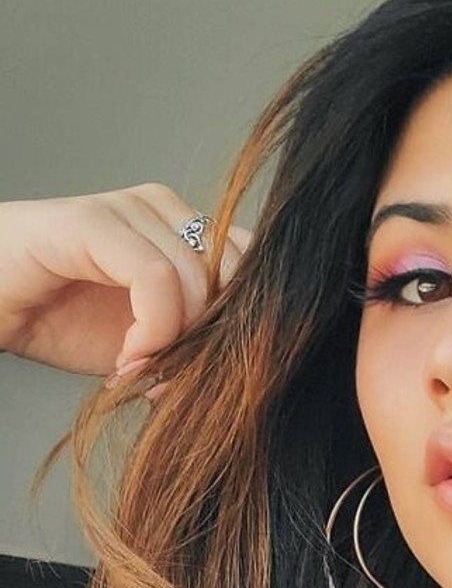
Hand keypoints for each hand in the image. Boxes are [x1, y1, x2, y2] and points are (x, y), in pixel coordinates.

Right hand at [0, 183, 249, 383]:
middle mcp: (166, 209)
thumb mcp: (149, 345)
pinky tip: (127, 355)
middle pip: (236, 275)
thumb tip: (237, 379)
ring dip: (175, 341)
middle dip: (211, 339)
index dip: (241, 328)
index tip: (203, 374)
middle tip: (169, 377)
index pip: (255, 269)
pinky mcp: (93, 221)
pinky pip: (156, 278)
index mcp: (187, 231)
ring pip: (198, 279)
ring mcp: (130, 208)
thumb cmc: (60, 319)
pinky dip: (152, 329)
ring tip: (137, 367)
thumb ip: (195, 349)